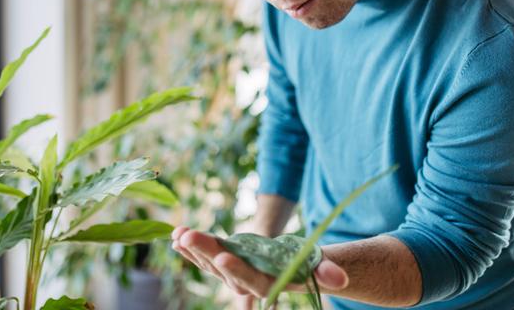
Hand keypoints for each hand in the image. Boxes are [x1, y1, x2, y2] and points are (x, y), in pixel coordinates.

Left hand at [171, 226, 348, 304]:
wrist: (292, 265)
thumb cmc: (305, 262)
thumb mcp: (316, 262)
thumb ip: (325, 271)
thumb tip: (339, 280)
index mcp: (268, 281)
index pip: (251, 279)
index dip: (237, 269)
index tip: (223, 256)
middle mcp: (246, 281)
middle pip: (224, 268)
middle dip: (205, 252)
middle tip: (187, 236)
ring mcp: (231, 272)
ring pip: (209, 262)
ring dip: (192, 248)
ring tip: (177, 233)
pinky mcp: (222, 263)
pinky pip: (204, 258)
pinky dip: (189, 249)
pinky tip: (174, 238)